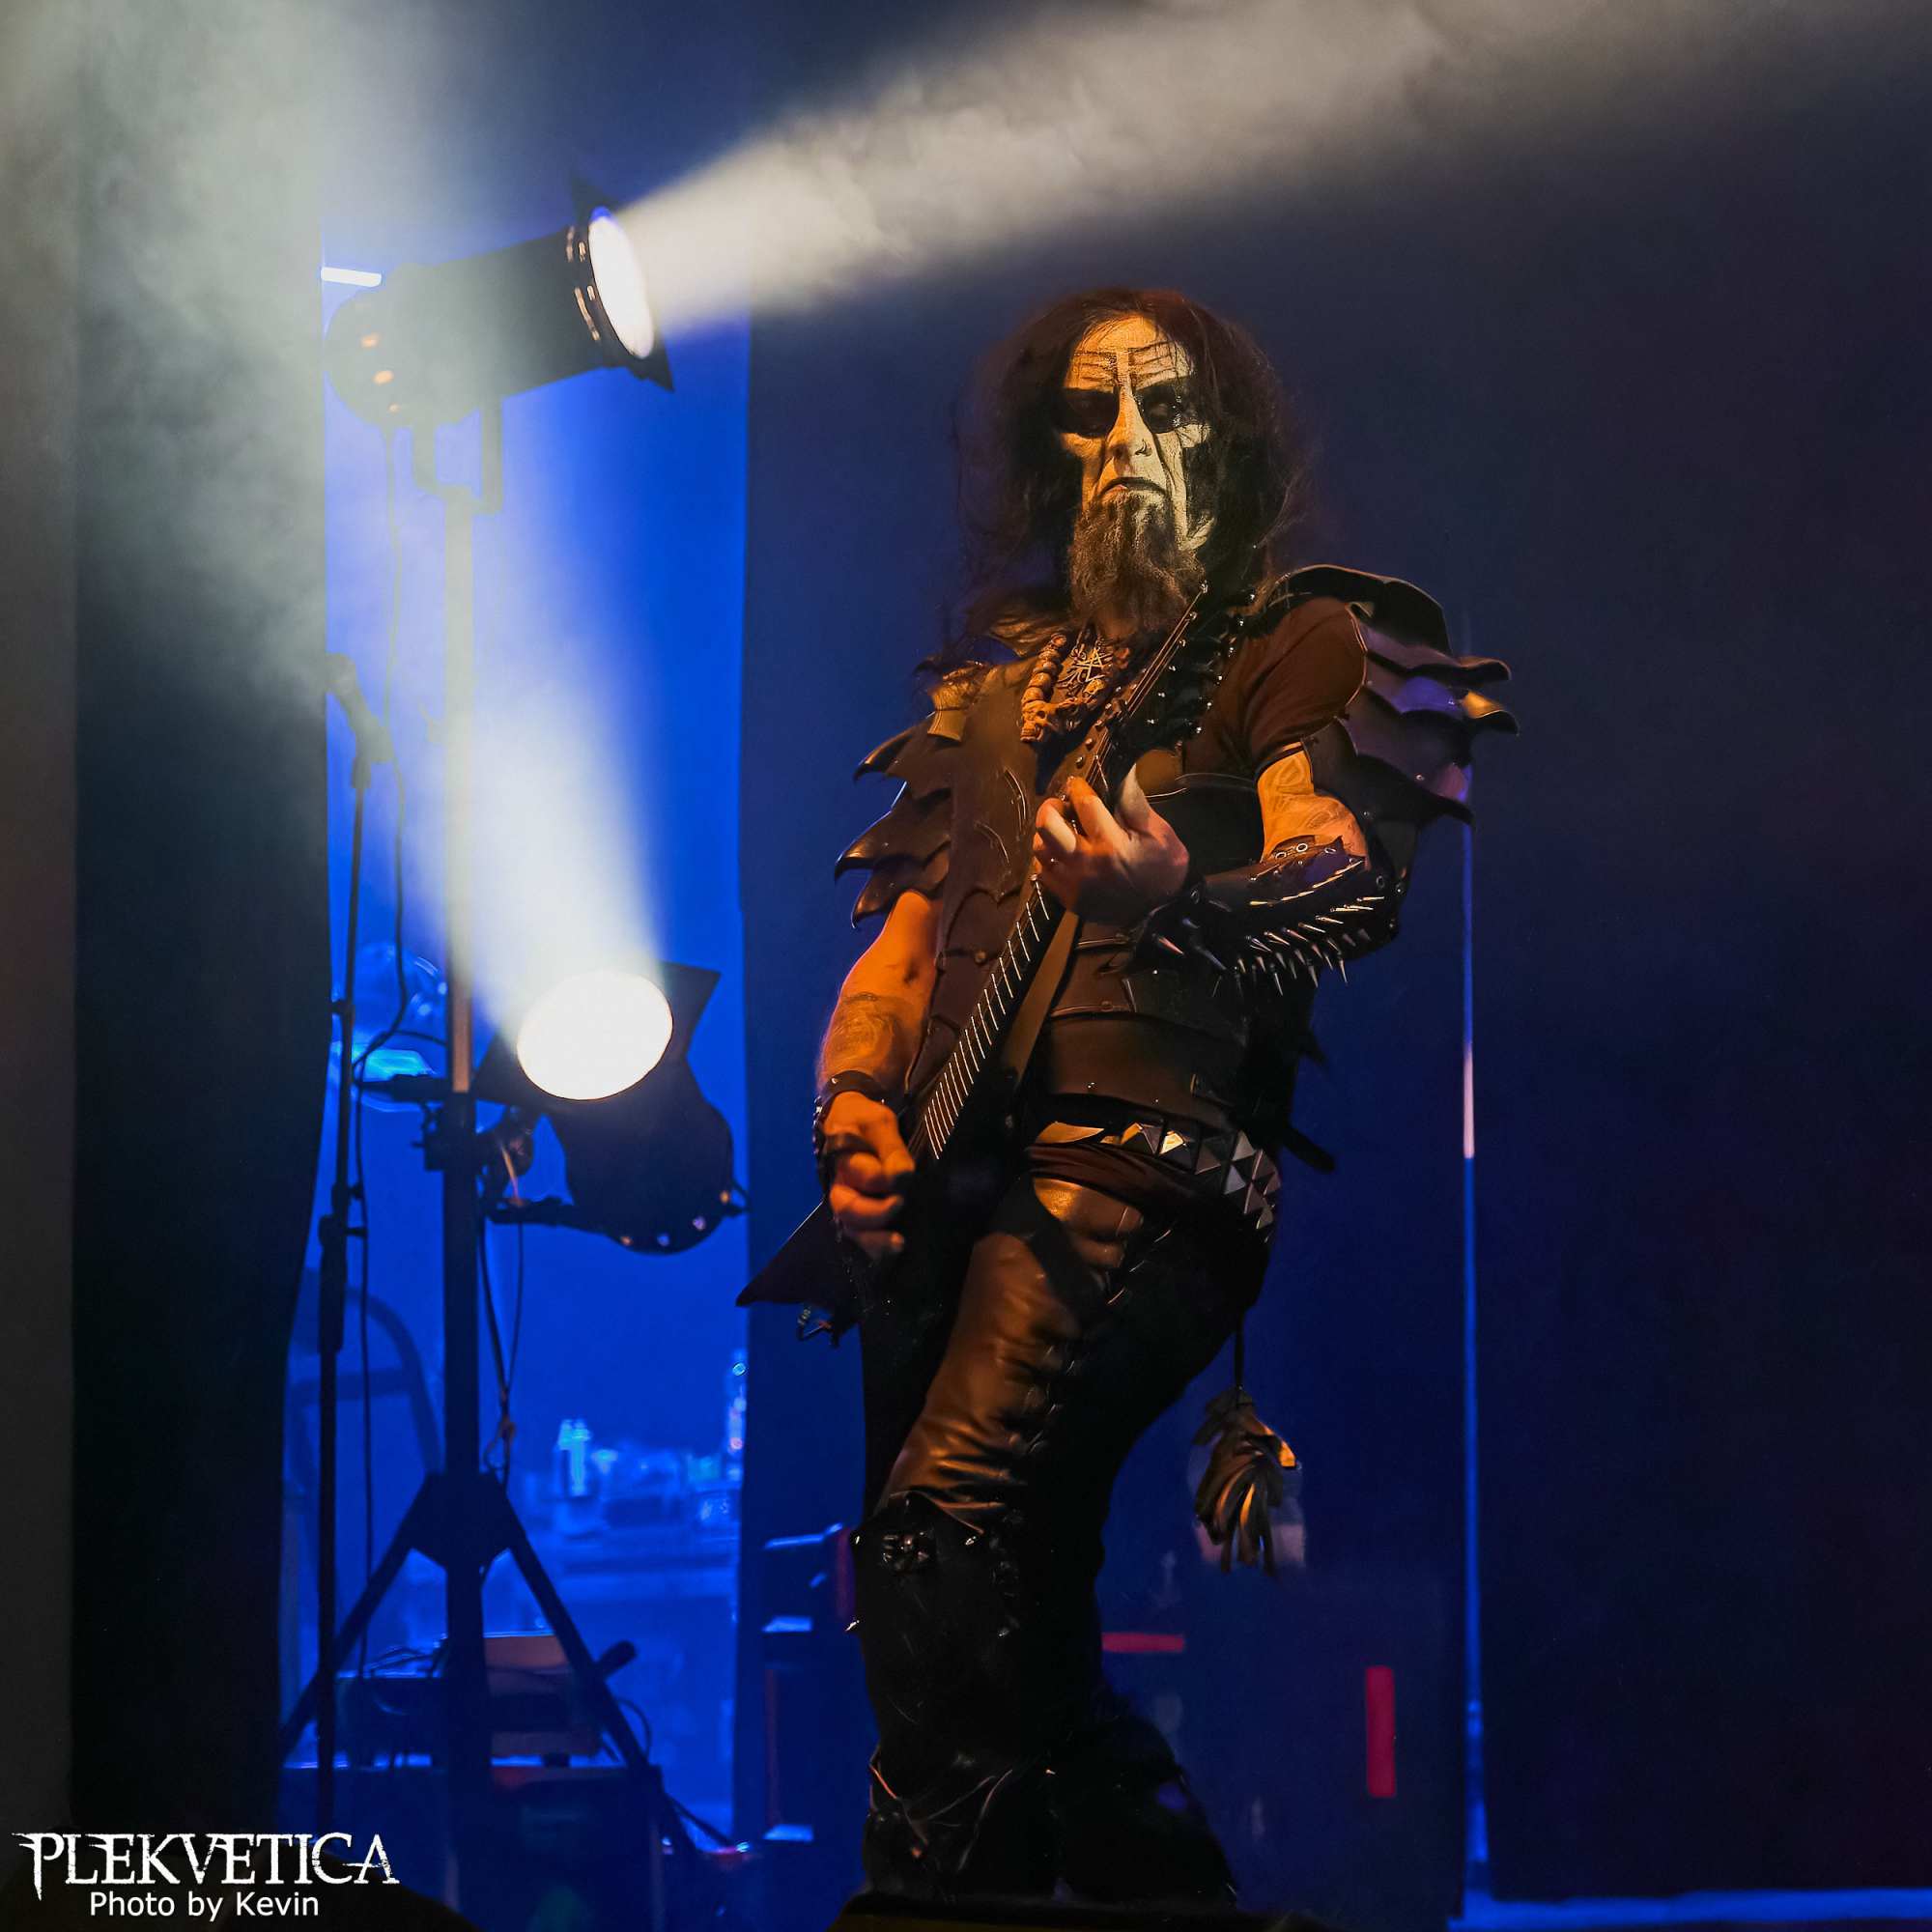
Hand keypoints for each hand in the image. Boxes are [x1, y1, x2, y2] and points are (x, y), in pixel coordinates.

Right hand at [822, 1090, 913, 1261]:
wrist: (849, 1121)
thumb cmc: (864, 1121)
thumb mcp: (879, 1123)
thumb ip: (890, 1148)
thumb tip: (902, 1177)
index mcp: (843, 1160)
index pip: (863, 1175)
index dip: (883, 1178)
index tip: (905, 1176)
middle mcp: (841, 1186)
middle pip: (848, 1209)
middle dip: (875, 1213)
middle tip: (900, 1204)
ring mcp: (848, 1204)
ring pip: (853, 1229)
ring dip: (875, 1239)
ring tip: (899, 1243)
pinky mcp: (859, 1216)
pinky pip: (863, 1237)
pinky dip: (877, 1248)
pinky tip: (895, 1250)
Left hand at [1032, 768, 1189, 922]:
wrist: (1162, 914)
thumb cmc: (1164, 870)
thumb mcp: (1159, 834)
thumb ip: (1135, 804)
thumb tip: (1123, 773)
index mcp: (1111, 844)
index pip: (1083, 803)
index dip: (1078, 787)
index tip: (1079, 784)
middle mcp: (1086, 863)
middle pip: (1047, 825)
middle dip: (1051, 807)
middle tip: (1062, 806)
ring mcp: (1073, 884)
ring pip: (1040, 848)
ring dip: (1047, 834)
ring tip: (1062, 831)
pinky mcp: (1068, 899)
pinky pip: (1043, 873)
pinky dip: (1049, 859)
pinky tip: (1063, 854)